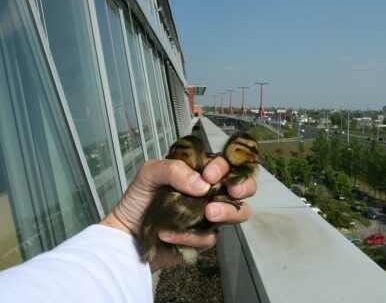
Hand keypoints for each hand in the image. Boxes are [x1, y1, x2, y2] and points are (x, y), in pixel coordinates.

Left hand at [99, 157, 256, 271]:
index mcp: (200, 173)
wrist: (125, 234)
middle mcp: (210, 193)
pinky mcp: (204, 238)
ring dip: (228, 212)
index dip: (225, 166)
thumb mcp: (150, 174)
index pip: (226, 163)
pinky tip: (168, 233)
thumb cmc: (138, 199)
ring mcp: (210, 216)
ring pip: (238, 213)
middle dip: (244, 186)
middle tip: (233, 191)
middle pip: (244, 187)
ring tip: (209, 213)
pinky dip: (189, 235)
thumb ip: (175, 170)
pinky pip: (209, 236)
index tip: (210, 174)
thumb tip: (203, 185)